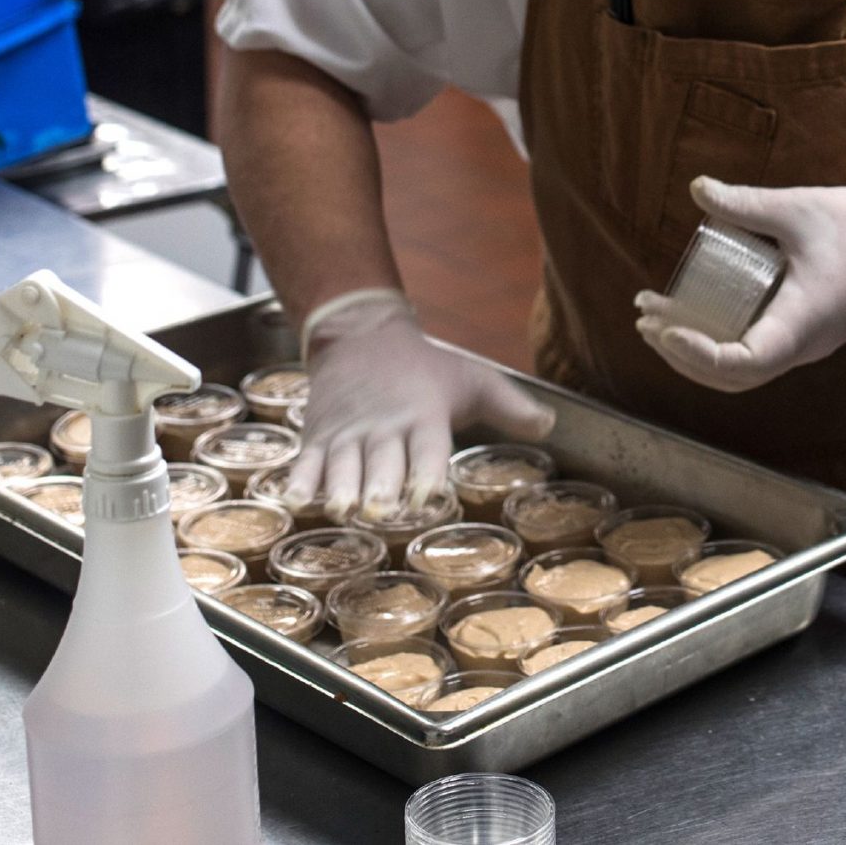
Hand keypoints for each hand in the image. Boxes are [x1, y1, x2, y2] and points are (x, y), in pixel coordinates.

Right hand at [287, 289, 553, 518]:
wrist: (360, 335)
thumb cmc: (425, 367)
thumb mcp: (472, 378)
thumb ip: (510, 405)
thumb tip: (550, 425)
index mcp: (424, 414)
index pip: (428, 446)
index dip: (427, 471)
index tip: (430, 495)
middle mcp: (385, 425)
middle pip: (383, 459)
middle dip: (382, 485)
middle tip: (381, 511)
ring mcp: (348, 432)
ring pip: (343, 463)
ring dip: (341, 487)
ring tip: (341, 511)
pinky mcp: (320, 436)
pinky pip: (307, 461)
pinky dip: (300, 481)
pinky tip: (294, 503)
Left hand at [635, 177, 845, 393]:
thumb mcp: (799, 208)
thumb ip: (746, 203)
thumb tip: (696, 187)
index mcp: (801, 323)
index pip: (741, 363)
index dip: (696, 355)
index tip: (664, 329)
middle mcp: (802, 347)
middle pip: (733, 378)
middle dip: (682, 356)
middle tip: (643, 322)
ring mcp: (805, 347)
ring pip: (743, 371)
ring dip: (697, 354)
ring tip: (656, 323)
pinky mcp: (805, 337)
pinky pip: (756, 354)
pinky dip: (719, 345)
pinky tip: (695, 318)